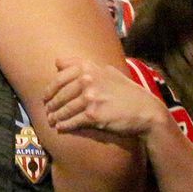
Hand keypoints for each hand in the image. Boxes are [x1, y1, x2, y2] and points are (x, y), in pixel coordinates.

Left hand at [43, 58, 166, 136]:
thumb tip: (60, 63)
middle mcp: (87, 79)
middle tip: (46, 110)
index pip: (59, 74)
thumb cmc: (127, 92)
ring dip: (55, 116)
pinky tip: (60, 128)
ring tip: (51, 120)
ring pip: (64, 108)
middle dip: (50, 103)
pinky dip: (64, 125)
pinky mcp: (93, 115)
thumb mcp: (109, 71)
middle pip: (59, 92)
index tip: (46, 95)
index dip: (50, 87)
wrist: (146, 111)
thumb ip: (85, 66)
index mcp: (89, 67)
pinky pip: (72, 121)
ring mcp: (89, 97)